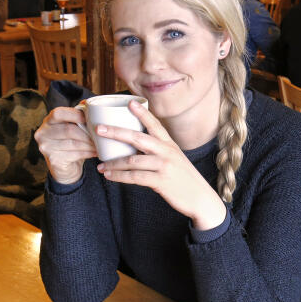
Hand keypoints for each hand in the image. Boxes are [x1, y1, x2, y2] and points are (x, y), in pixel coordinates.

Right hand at [34, 107, 97, 184]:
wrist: (65, 167)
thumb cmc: (70, 143)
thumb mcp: (72, 127)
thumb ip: (77, 115)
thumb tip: (86, 102)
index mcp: (48, 121)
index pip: (58, 113)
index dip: (75, 114)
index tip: (89, 118)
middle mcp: (43, 133)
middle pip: (68, 130)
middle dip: (87, 132)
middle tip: (100, 134)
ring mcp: (46, 148)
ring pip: (73, 143)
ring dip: (90, 144)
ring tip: (100, 143)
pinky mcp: (53, 160)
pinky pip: (75, 154)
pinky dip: (88, 153)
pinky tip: (95, 152)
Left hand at [95, 100, 225, 229]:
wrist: (201, 199)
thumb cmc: (184, 179)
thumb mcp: (175, 160)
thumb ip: (158, 152)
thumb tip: (135, 150)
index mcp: (170, 144)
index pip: (154, 124)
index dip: (142, 113)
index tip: (129, 102)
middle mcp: (167, 152)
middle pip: (138, 137)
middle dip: (116, 132)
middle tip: (99, 129)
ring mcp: (164, 166)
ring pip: (132, 160)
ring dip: (113, 163)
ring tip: (100, 165)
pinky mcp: (161, 181)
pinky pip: (135, 177)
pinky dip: (120, 176)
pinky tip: (110, 176)